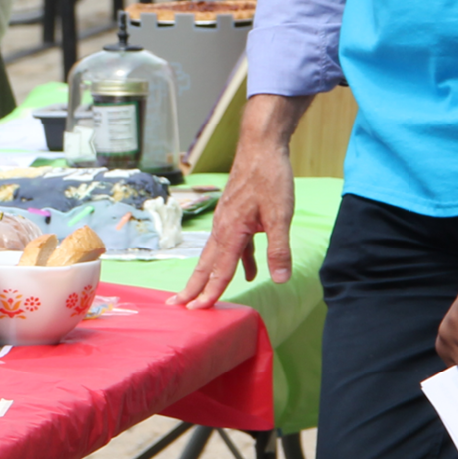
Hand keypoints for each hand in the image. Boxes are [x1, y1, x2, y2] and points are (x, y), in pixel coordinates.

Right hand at [172, 92, 304, 307]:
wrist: (261, 145)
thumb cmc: (269, 177)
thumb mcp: (280, 216)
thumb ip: (278, 249)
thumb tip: (279, 280)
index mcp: (231, 231)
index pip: (219, 271)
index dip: (209, 294)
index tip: (195, 312)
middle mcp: (222, 228)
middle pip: (206, 265)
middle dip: (192, 287)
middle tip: (177, 307)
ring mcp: (226, 220)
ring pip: (215, 255)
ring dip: (209, 275)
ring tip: (202, 295)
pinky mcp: (234, 214)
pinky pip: (231, 244)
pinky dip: (236, 261)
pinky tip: (250, 271)